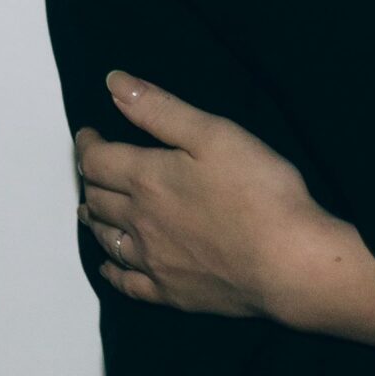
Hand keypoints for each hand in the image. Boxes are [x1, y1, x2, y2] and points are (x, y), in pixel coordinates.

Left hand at [74, 71, 333, 320]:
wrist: (287, 262)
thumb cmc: (259, 193)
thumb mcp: (214, 134)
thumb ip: (161, 110)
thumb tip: (115, 83)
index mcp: (147, 179)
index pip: (97, 160)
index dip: (88, 144)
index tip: (88, 135)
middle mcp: (139, 221)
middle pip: (97, 199)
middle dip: (90, 180)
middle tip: (93, 169)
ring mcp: (152, 260)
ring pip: (106, 238)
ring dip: (94, 220)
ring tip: (90, 209)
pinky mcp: (170, 292)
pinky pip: (126, 282)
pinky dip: (111, 269)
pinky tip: (109, 265)